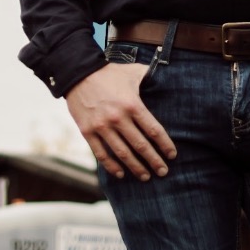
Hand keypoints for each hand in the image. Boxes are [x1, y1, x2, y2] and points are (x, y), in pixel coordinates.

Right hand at [65, 62, 177, 181]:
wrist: (78, 73)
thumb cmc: (109, 73)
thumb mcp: (132, 72)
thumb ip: (150, 77)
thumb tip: (166, 80)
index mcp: (132, 104)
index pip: (154, 130)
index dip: (165, 145)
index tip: (172, 155)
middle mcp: (118, 118)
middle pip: (141, 146)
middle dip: (154, 161)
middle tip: (163, 172)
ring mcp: (102, 126)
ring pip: (123, 153)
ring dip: (136, 167)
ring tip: (146, 177)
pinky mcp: (87, 131)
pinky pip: (101, 154)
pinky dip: (111, 166)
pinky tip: (121, 174)